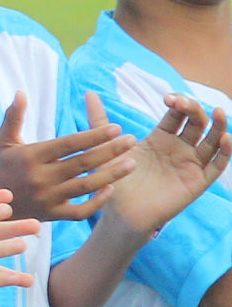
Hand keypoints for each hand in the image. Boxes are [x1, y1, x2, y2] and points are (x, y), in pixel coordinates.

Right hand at [0, 92, 137, 221]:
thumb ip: (13, 116)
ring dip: (112, 174)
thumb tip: (21, 92)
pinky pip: (80, 212)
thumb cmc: (1, 166)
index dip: (93, 135)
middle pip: (82, 163)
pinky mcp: (51, 215)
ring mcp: (47, 198)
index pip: (68, 144)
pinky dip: (96, 202)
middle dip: (110, 151)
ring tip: (132, 163)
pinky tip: (110, 189)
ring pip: (86, 186)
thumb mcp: (4, 141)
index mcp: (31, 156)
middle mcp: (40, 177)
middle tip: (132, 140)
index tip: (116, 127)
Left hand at [99, 92, 229, 235]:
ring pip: (212, 141)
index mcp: (161, 138)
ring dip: (218, 126)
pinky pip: (216, 166)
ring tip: (217, 112)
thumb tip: (88, 93)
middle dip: (194, 109)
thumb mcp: (106, 148)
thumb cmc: (113, 181)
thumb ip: (99, 121)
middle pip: (197, 123)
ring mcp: (190, 164)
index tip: (168, 98)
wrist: (119, 213)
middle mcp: (179, 148)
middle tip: (182, 103)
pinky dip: (225, 152)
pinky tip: (225, 138)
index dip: (178, 103)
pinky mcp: (197, 182)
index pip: (178, 114)